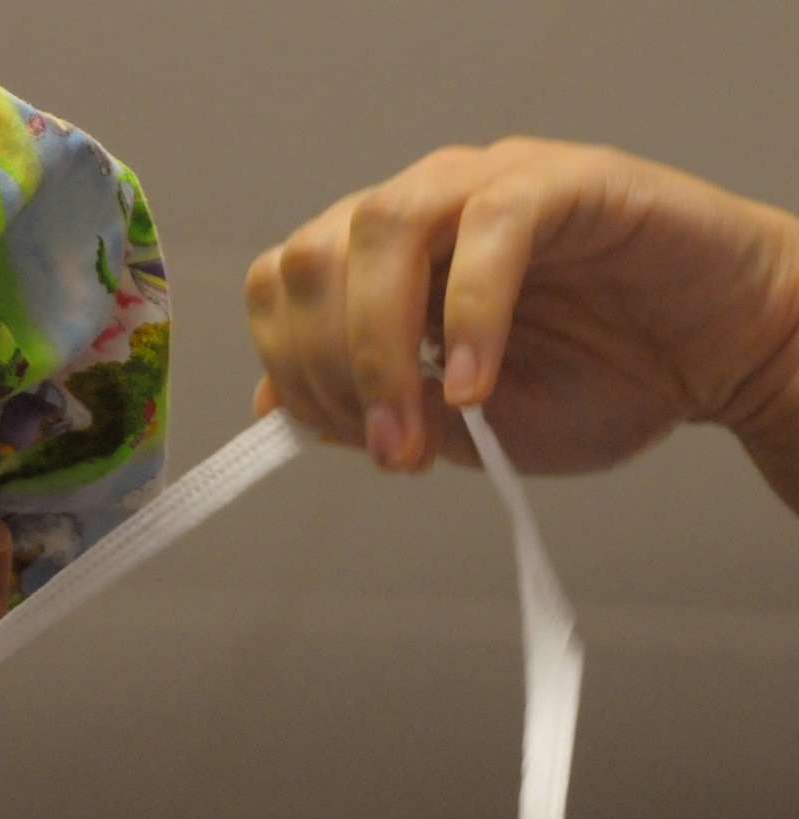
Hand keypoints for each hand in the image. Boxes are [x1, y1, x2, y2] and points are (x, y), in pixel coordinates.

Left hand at [245, 137, 798, 508]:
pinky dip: (469, 315)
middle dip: (326, 367)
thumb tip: (278, 409)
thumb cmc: (602, 383)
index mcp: (383, 260)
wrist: (726, 359)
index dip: (291, 364)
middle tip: (387, 450)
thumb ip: (375, 408)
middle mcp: (424, 207)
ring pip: (382, 228)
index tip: (345, 440)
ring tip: (416, 434)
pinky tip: (478, 388)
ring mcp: (490, 183)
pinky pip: (493, 228)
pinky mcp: (569, 180)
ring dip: (378, 346)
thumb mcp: (466, 426)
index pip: (285, 285)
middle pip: (314, 255)